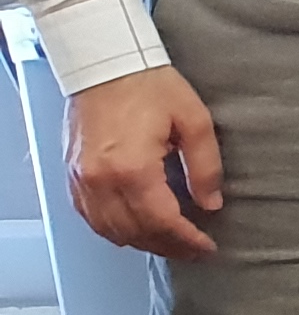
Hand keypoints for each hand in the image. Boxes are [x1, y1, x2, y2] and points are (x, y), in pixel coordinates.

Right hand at [67, 65, 223, 260]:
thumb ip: (205, 166)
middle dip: (167, 246)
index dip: (186, 240)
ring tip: (170, 242)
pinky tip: (135, 229)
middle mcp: (101, 180)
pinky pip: (91, 216)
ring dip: (141, 242)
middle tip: (193, 250)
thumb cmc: (150, 86)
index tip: (206, 247)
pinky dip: (114, 229)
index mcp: (133, 168)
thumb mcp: (194, 120)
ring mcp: (82, 179)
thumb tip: (210, 203)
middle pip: (135, 232)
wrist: (106, 64)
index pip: (162, 222)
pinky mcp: (73, 174)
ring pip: (110, 230)